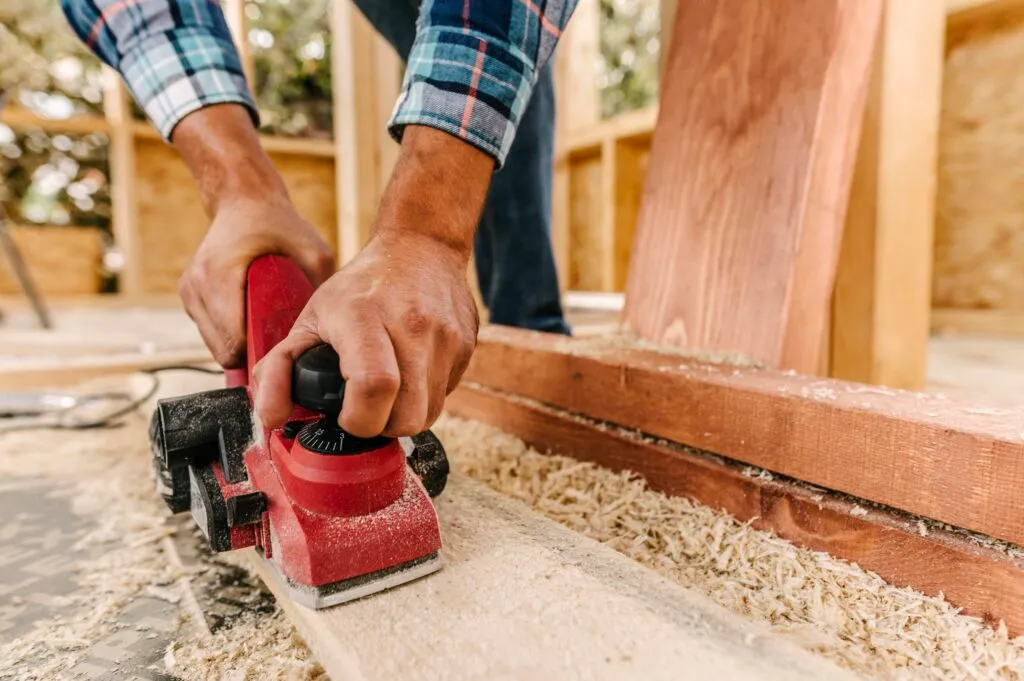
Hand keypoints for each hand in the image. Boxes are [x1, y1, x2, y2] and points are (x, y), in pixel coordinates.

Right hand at [169, 104, 334, 366]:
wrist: (243, 200)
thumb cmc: (277, 223)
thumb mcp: (312, 250)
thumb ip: (320, 285)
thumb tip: (334, 325)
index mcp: (220, 275)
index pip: (233, 341)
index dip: (259, 355)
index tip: (283, 355)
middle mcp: (197, 285)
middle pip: (223, 350)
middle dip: (251, 353)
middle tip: (281, 345)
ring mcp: (189, 291)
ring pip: (214, 345)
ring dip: (240, 344)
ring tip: (268, 329)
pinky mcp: (189, 295)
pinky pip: (210, 332)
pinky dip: (231, 332)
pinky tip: (252, 318)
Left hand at [253, 232, 477, 436]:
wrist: (421, 246)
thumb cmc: (361, 287)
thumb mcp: (309, 318)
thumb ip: (278, 368)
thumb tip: (270, 416)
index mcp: (365, 316)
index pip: (374, 387)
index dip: (359, 419)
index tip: (347, 416)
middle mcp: (412, 325)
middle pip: (408, 416)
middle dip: (383, 427)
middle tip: (367, 409)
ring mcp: (445, 336)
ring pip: (429, 414)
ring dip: (405, 415)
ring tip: (388, 391)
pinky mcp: (466, 345)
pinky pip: (446, 395)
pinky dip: (425, 396)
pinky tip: (411, 372)